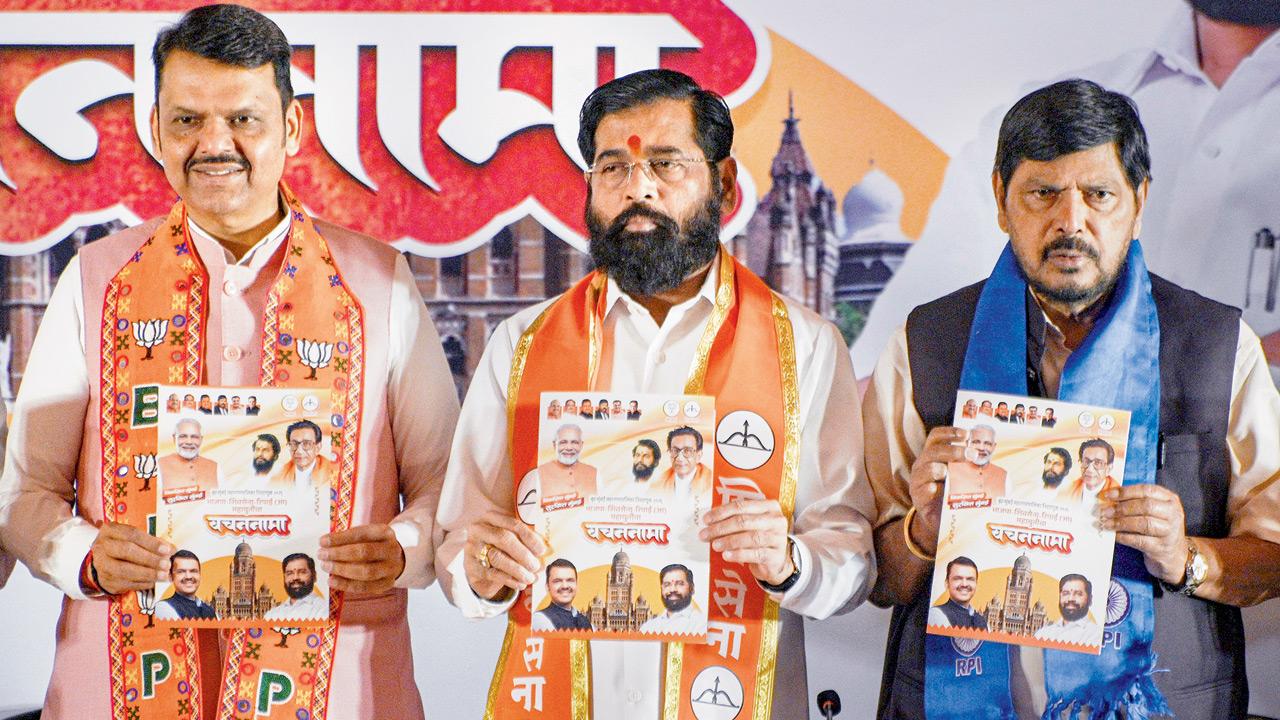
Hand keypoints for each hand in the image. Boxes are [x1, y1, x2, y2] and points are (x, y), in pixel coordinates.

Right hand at [90, 522, 172, 594]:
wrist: (101, 563)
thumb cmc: (123, 546)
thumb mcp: (132, 538)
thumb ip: (150, 541)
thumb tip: (170, 549)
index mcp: (110, 531)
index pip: (132, 534)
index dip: (151, 542)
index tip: (167, 549)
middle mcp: (102, 547)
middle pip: (127, 551)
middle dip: (150, 558)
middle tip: (167, 564)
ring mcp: (102, 565)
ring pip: (126, 570)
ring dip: (148, 573)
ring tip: (164, 575)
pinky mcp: (106, 581)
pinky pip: (126, 583)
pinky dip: (143, 583)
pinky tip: (154, 581)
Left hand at [319, 524, 405, 593]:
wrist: (395, 560)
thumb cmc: (373, 545)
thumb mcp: (367, 536)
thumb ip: (349, 539)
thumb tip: (325, 544)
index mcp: (385, 533)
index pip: (361, 534)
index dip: (340, 538)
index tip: (322, 541)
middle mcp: (391, 550)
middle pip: (364, 552)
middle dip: (339, 554)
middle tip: (322, 555)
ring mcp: (391, 568)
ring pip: (365, 571)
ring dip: (341, 570)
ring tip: (326, 566)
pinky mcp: (387, 583)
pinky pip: (364, 587)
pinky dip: (345, 585)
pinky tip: (332, 581)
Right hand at [463, 512, 545, 600]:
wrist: (478, 563)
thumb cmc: (501, 547)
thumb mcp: (511, 537)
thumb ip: (526, 540)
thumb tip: (546, 553)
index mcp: (491, 517)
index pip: (513, 524)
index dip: (530, 537)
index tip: (542, 550)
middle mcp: (478, 529)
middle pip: (504, 539)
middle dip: (523, 554)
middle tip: (536, 566)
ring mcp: (472, 548)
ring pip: (497, 558)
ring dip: (517, 570)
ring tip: (531, 578)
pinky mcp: (470, 566)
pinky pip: (491, 574)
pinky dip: (509, 580)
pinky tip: (520, 584)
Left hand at [699, 499, 790, 584]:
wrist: (775, 562)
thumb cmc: (760, 539)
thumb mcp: (751, 524)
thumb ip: (735, 518)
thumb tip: (710, 520)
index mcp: (769, 506)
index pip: (742, 506)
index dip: (721, 512)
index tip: (706, 519)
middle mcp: (776, 520)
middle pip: (744, 521)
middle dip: (721, 527)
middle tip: (706, 534)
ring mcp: (778, 538)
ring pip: (750, 537)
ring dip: (729, 541)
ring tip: (715, 545)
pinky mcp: (776, 555)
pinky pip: (755, 554)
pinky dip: (739, 554)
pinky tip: (726, 555)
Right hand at [906, 426, 965, 554]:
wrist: (938, 520)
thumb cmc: (951, 493)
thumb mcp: (960, 476)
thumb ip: (969, 465)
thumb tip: (992, 454)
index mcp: (933, 456)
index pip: (937, 437)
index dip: (950, 433)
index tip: (966, 434)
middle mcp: (923, 465)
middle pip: (934, 451)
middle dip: (954, 451)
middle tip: (972, 455)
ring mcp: (918, 481)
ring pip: (927, 468)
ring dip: (942, 469)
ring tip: (950, 474)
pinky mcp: (918, 498)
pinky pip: (924, 489)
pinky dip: (933, 489)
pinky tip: (941, 491)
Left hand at [1098, 485, 1188, 583]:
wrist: (1174, 554)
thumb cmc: (1158, 527)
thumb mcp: (1154, 511)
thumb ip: (1136, 501)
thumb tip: (1109, 497)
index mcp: (1170, 499)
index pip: (1147, 490)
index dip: (1125, 492)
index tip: (1108, 495)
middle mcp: (1173, 514)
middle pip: (1146, 506)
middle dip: (1122, 508)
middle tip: (1105, 511)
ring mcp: (1170, 532)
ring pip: (1144, 523)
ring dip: (1121, 522)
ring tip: (1106, 523)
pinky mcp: (1162, 548)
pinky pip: (1140, 541)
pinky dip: (1124, 537)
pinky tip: (1114, 535)